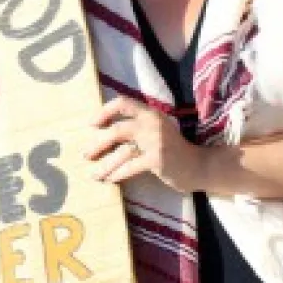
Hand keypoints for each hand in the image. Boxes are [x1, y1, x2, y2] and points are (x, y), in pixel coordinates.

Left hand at [85, 95, 202, 192]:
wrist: (197, 165)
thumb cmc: (171, 148)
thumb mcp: (155, 130)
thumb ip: (136, 126)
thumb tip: (104, 131)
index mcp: (149, 113)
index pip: (122, 102)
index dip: (104, 111)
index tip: (91, 124)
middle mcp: (151, 123)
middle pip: (117, 130)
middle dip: (98, 143)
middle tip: (85, 154)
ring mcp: (155, 141)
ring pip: (122, 151)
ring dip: (105, 164)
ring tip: (93, 174)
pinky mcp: (158, 159)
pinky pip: (131, 166)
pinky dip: (118, 174)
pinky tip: (110, 180)